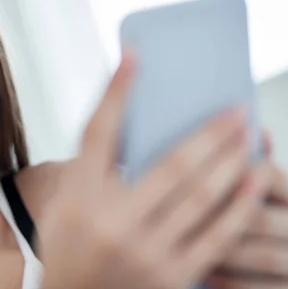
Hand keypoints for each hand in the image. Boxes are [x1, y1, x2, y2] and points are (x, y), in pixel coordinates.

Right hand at [39, 52, 272, 288]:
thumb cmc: (69, 247)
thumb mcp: (66, 206)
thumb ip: (96, 170)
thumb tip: (141, 129)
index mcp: (77, 197)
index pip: (98, 133)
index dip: (117, 91)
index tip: (134, 55)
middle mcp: (109, 221)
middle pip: (169, 164)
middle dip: (209, 131)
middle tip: (237, 108)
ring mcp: (143, 252)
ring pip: (200, 197)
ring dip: (231, 161)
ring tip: (252, 137)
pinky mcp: (169, 278)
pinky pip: (215, 236)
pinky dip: (238, 205)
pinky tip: (254, 180)